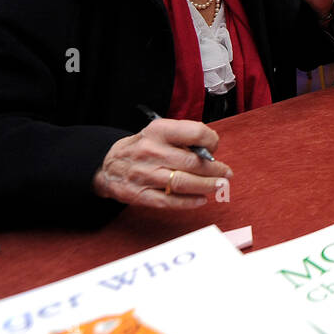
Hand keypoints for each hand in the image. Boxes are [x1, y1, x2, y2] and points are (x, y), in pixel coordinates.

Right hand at [92, 118, 231, 208]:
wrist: (107, 165)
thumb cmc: (142, 148)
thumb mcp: (159, 133)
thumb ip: (184, 138)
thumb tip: (211, 152)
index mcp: (158, 131)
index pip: (194, 132)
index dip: (211, 140)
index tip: (215, 147)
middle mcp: (152, 151)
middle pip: (192, 162)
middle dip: (215, 169)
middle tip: (226, 173)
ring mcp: (145, 174)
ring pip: (183, 183)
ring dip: (207, 186)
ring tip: (220, 185)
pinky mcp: (140, 194)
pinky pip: (169, 201)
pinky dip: (189, 202)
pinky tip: (201, 199)